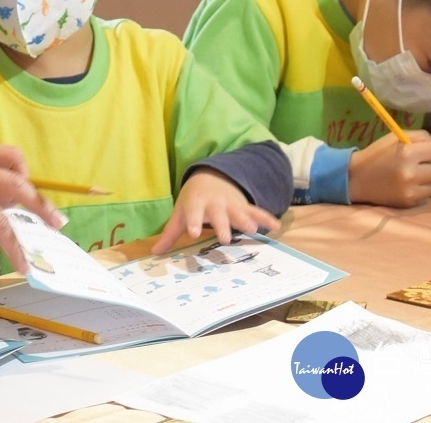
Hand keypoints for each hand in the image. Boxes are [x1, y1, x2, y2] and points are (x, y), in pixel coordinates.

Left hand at [151, 169, 278, 254]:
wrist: (210, 177)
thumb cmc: (192, 200)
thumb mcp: (179, 212)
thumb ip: (170, 234)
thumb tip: (154, 253)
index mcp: (196, 204)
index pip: (193, 212)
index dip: (193, 221)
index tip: (193, 232)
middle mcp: (214, 204)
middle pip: (218, 215)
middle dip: (222, 226)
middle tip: (225, 239)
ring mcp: (230, 204)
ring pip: (239, 212)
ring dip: (246, 220)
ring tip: (253, 231)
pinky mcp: (243, 206)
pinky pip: (256, 211)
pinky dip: (266, 217)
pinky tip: (276, 226)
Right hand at [347, 130, 430, 206]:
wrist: (355, 178)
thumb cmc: (376, 154)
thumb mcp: (394, 138)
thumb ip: (420, 137)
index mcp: (407, 153)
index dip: (427, 149)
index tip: (416, 151)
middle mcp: (411, 173)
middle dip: (428, 165)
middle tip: (414, 164)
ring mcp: (410, 190)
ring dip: (425, 179)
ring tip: (410, 175)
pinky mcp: (408, 202)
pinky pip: (425, 195)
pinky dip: (419, 190)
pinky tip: (406, 186)